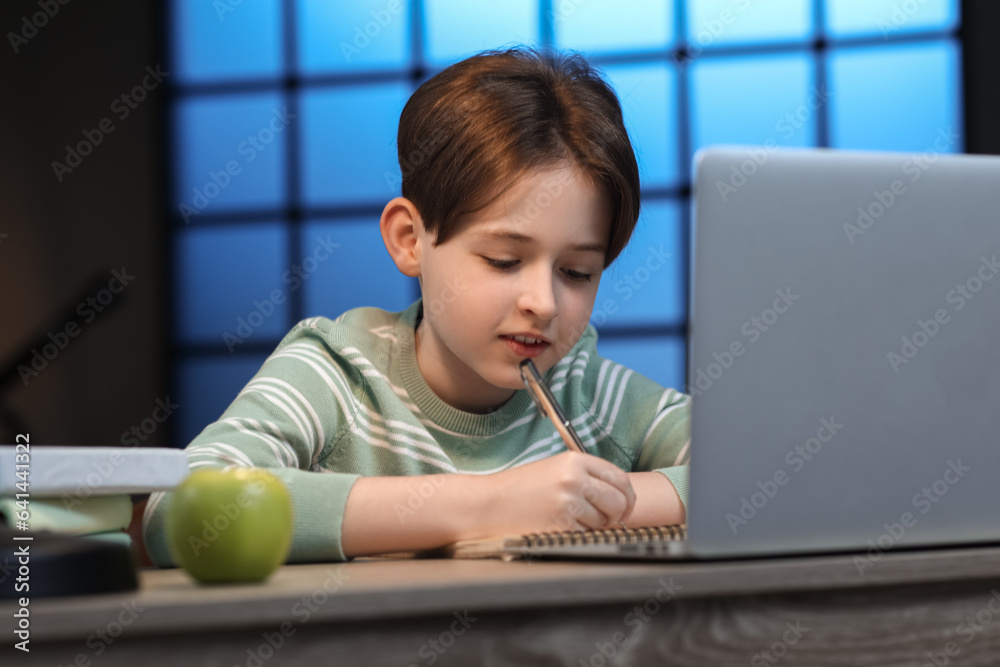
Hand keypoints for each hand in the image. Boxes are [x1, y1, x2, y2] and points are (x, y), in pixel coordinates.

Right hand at [471, 451, 635, 537]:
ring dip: (592, 527)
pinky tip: (558, 527)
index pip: (619, 477)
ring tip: (567, 520)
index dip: (627, 496)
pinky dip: (577, 535)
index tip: (625, 507)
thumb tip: (617, 497)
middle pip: (619, 501)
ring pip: (603, 521)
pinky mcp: (561, 522)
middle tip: (606, 521)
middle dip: (617, 515)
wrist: (488, 504)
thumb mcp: (553, 470)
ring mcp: (568, 500)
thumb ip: (585, 477)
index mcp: (574, 460)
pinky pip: (585, 534)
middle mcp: (574, 478)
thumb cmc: (518, 489)